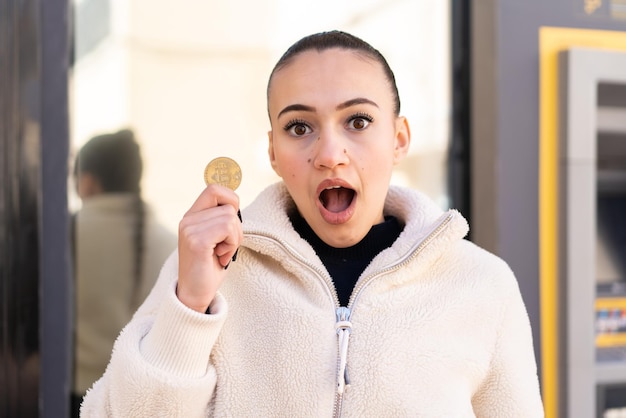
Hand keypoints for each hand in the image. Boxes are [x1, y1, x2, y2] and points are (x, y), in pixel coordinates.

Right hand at [176, 184, 242, 312]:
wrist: (195, 294)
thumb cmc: (209, 267)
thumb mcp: (216, 238)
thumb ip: (221, 220)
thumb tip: (235, 203)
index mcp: (192, 216)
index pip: (214, 189)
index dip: (231, 200)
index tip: (232, 223)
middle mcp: (187, 219)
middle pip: (228, 205)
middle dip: (237, 227)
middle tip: (228, 245)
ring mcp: (190, 229)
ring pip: (230, 218)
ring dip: (234, 239)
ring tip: (222, 253)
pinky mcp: (197, 241)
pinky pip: (227, 228)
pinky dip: (231, 244)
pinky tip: (221, 257)